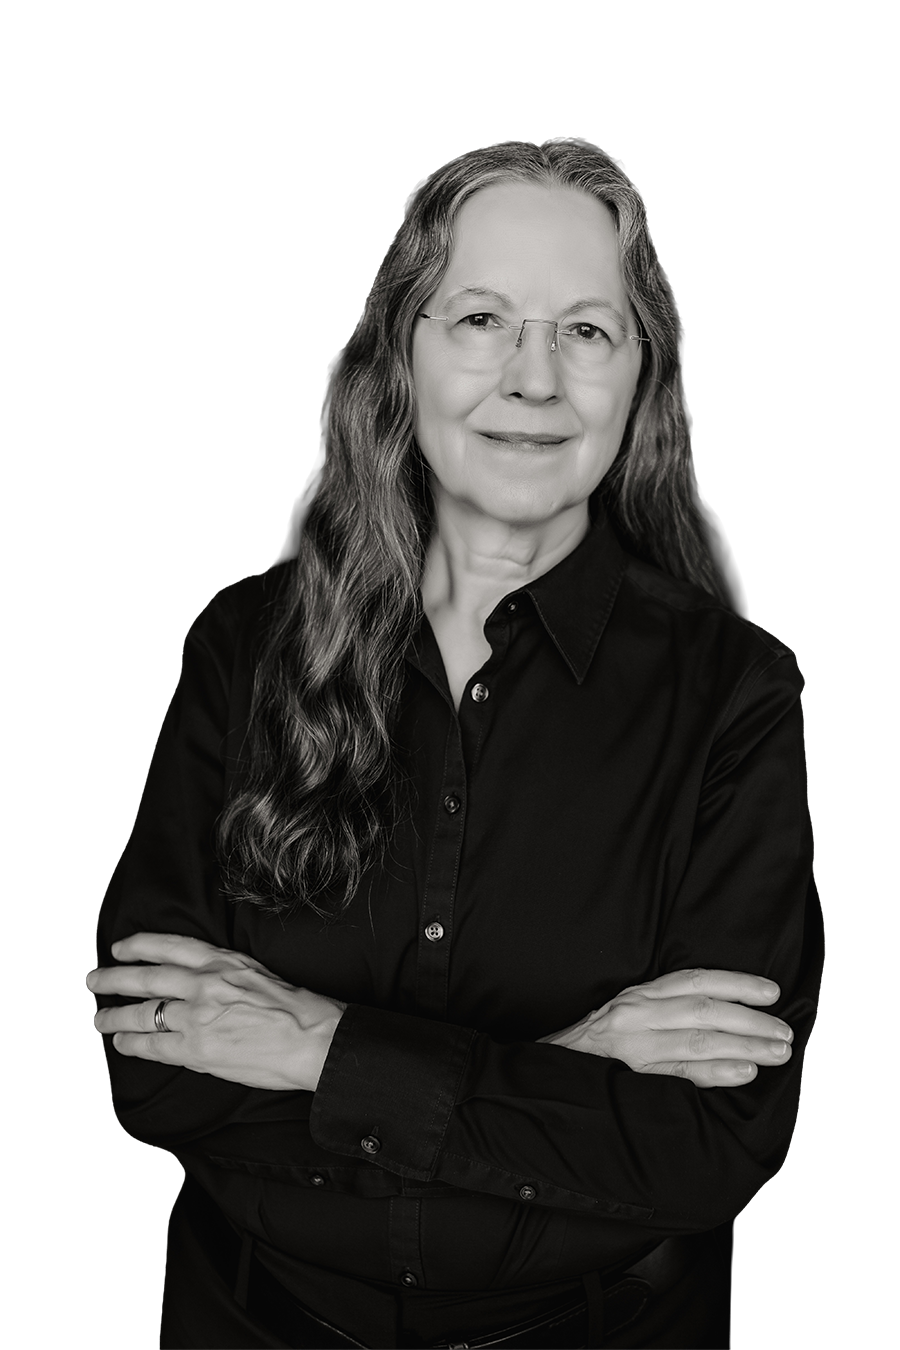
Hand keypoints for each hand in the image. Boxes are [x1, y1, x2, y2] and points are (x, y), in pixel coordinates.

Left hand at [86, 933, 346, 1091]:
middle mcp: (204, 985)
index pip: (171, 946)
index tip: (122, 947)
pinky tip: (124, 1044)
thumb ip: (225, 974)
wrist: (311, 1038)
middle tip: (95, 980)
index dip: (140, 945)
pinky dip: (133, 1045)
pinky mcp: (196, 1049)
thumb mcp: (257, 973)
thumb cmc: (296, 1009)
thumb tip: (200, 981)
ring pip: (143, 1013)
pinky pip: (153, 1046)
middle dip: (115, 978)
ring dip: (117, 1016)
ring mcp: (197, 1017)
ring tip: (103, 1019)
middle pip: (147, 978)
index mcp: (222, 962)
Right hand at [536, 969, 793, 1088]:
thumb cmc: (595, 1044)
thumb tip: (724, 1010)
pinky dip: (716, 1072)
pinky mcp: (632, 1078)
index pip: (695, 981)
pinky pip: (682, 1075)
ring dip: (744, 1046)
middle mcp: (637, 1015)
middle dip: (750, 1020)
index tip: (771, 991)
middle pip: (704, 1011)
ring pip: (698, 1041)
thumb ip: (665, 1008)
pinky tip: (744, 1072)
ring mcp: (634, 1048)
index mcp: (639, 995)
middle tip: (784, 1031)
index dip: (736, 983)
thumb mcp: (626, 1011)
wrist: (548, 1070)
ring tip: (777, 1053)